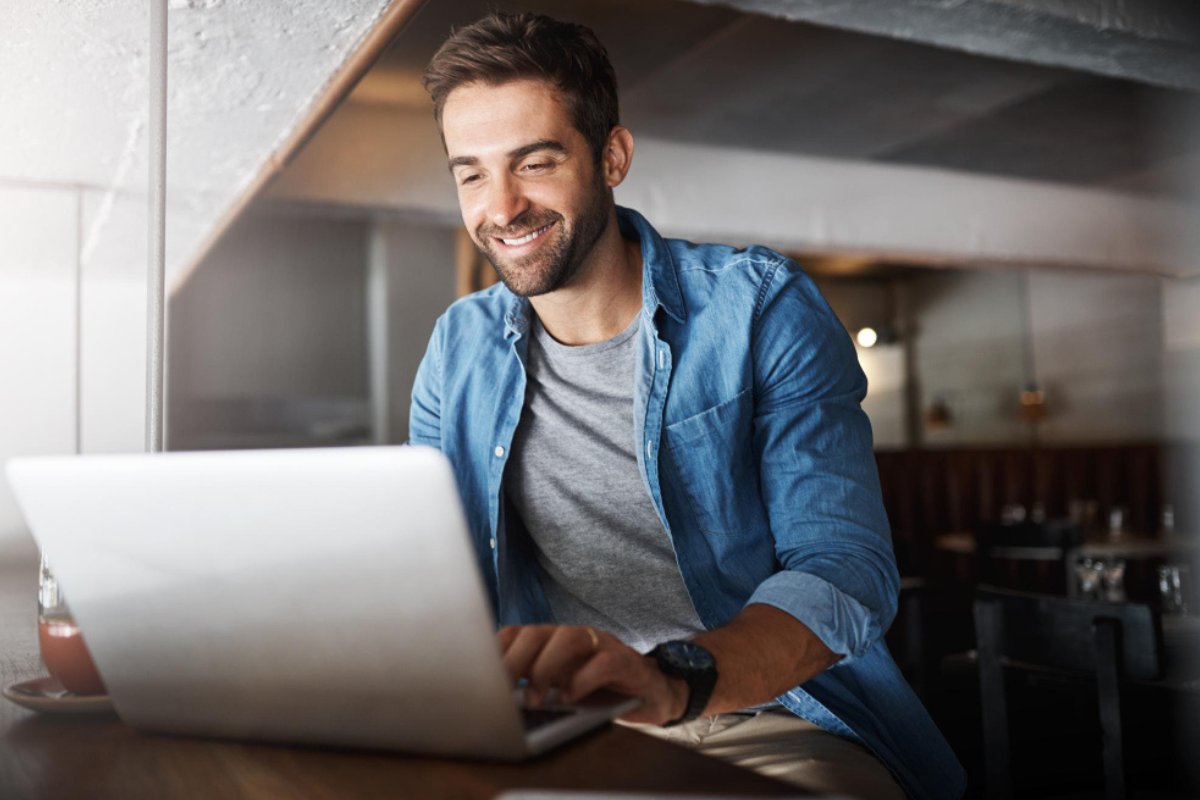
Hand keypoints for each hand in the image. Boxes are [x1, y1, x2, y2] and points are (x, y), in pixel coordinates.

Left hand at [497, 624, 688, 725]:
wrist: (652, 692)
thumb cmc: (600, 692)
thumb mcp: (562, 687)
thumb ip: (535, 685)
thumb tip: (498, 700)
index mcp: (553, 640)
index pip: (517, 633)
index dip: (496, 651)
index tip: (478, 675)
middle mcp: (575, 636)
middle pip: (537, 632)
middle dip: (516, 660)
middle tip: (504, 690)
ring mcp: (602, 644)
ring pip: (569, 637)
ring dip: (547, 666)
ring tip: (538, 696)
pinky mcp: (626, 661)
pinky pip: (604, 661)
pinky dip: (584, 679)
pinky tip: (571, 697)